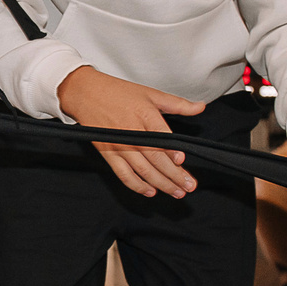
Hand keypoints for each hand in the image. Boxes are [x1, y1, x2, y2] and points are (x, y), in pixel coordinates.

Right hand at [57, 65, 203, 197]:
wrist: (86, 94)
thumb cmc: (119, 92)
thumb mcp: (150, 93)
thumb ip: (177, 104)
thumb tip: (200, 107)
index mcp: (145, 115)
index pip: (160, 136)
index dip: (171, 150)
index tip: (182, 160)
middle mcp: (132, 133)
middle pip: (155, 158)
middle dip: (174, 175)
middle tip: (189, 186)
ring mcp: (120, 145)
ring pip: (143, 170)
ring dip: (161, 184)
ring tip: (177, 192)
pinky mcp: (109, 154)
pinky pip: (124, 174)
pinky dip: (137, 185)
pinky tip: (151, 191)